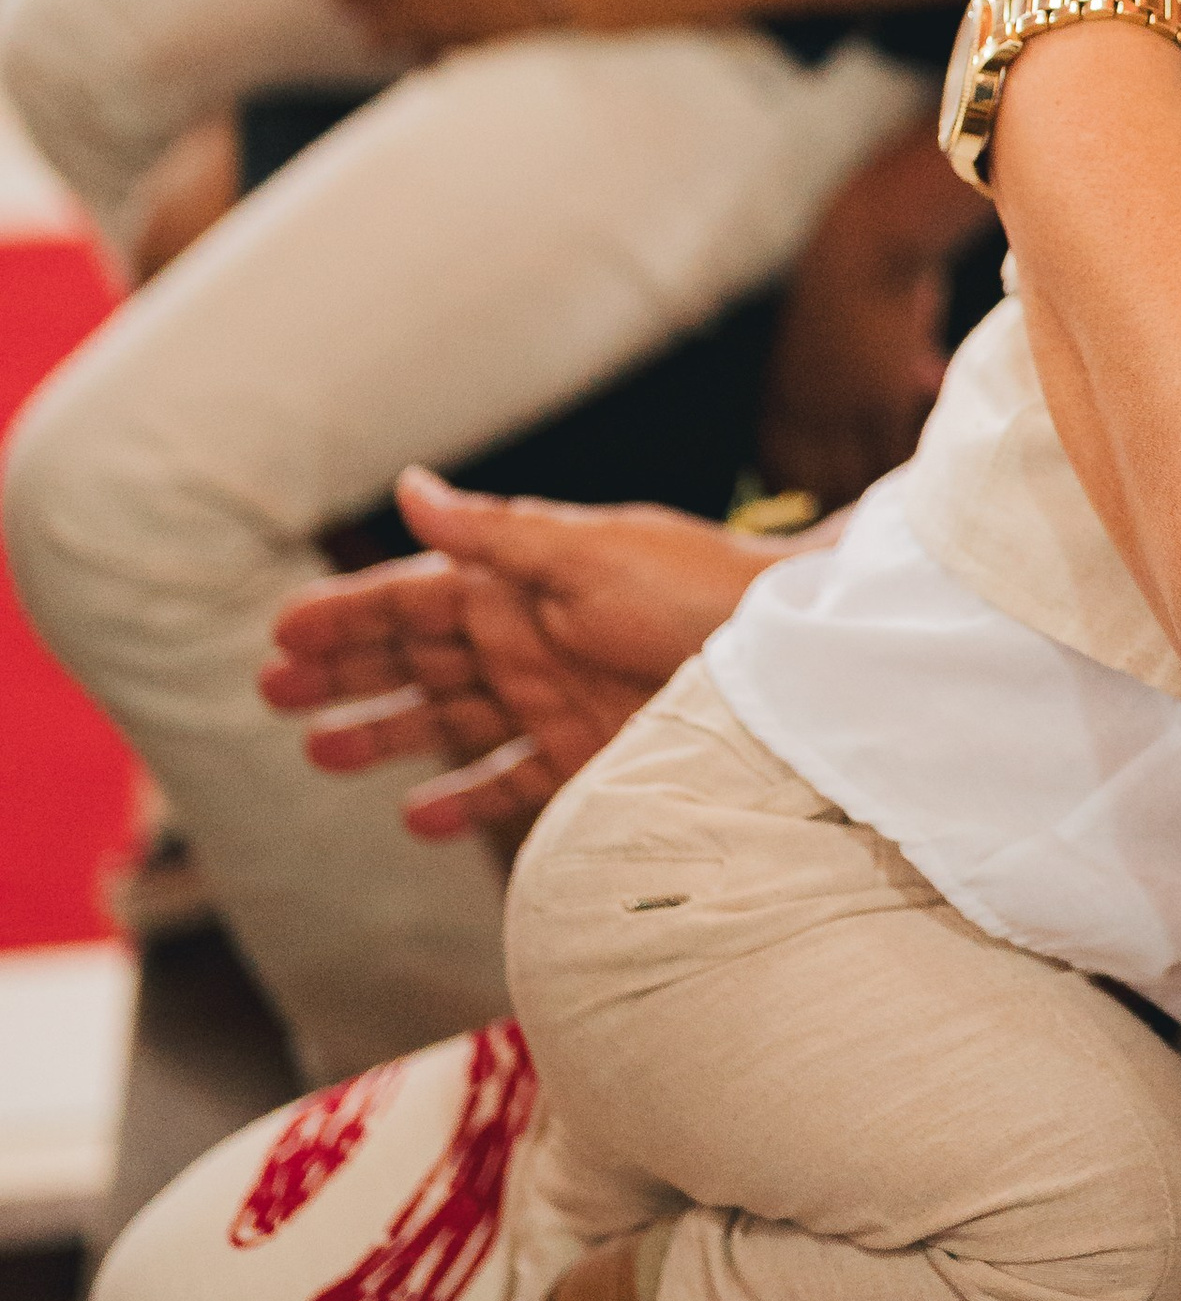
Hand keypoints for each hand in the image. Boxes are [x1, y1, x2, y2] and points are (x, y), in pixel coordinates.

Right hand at [260, 468, 793, 836]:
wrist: (789, 661)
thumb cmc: (697, 590)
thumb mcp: (588, 552)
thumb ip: (494, 532)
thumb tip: (411, 485)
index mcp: (524, 581)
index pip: (416, 595)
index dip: (349, 612)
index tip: (282, 631)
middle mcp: (531, 639)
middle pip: (418, 658)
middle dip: (346, 671)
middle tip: (271, 692)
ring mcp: (556, 700)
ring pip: (450, 720)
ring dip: (386, 734)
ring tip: (322, 753)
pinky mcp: (588, 758)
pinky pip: (511, 780)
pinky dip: (466, 797)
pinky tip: (417, 814)